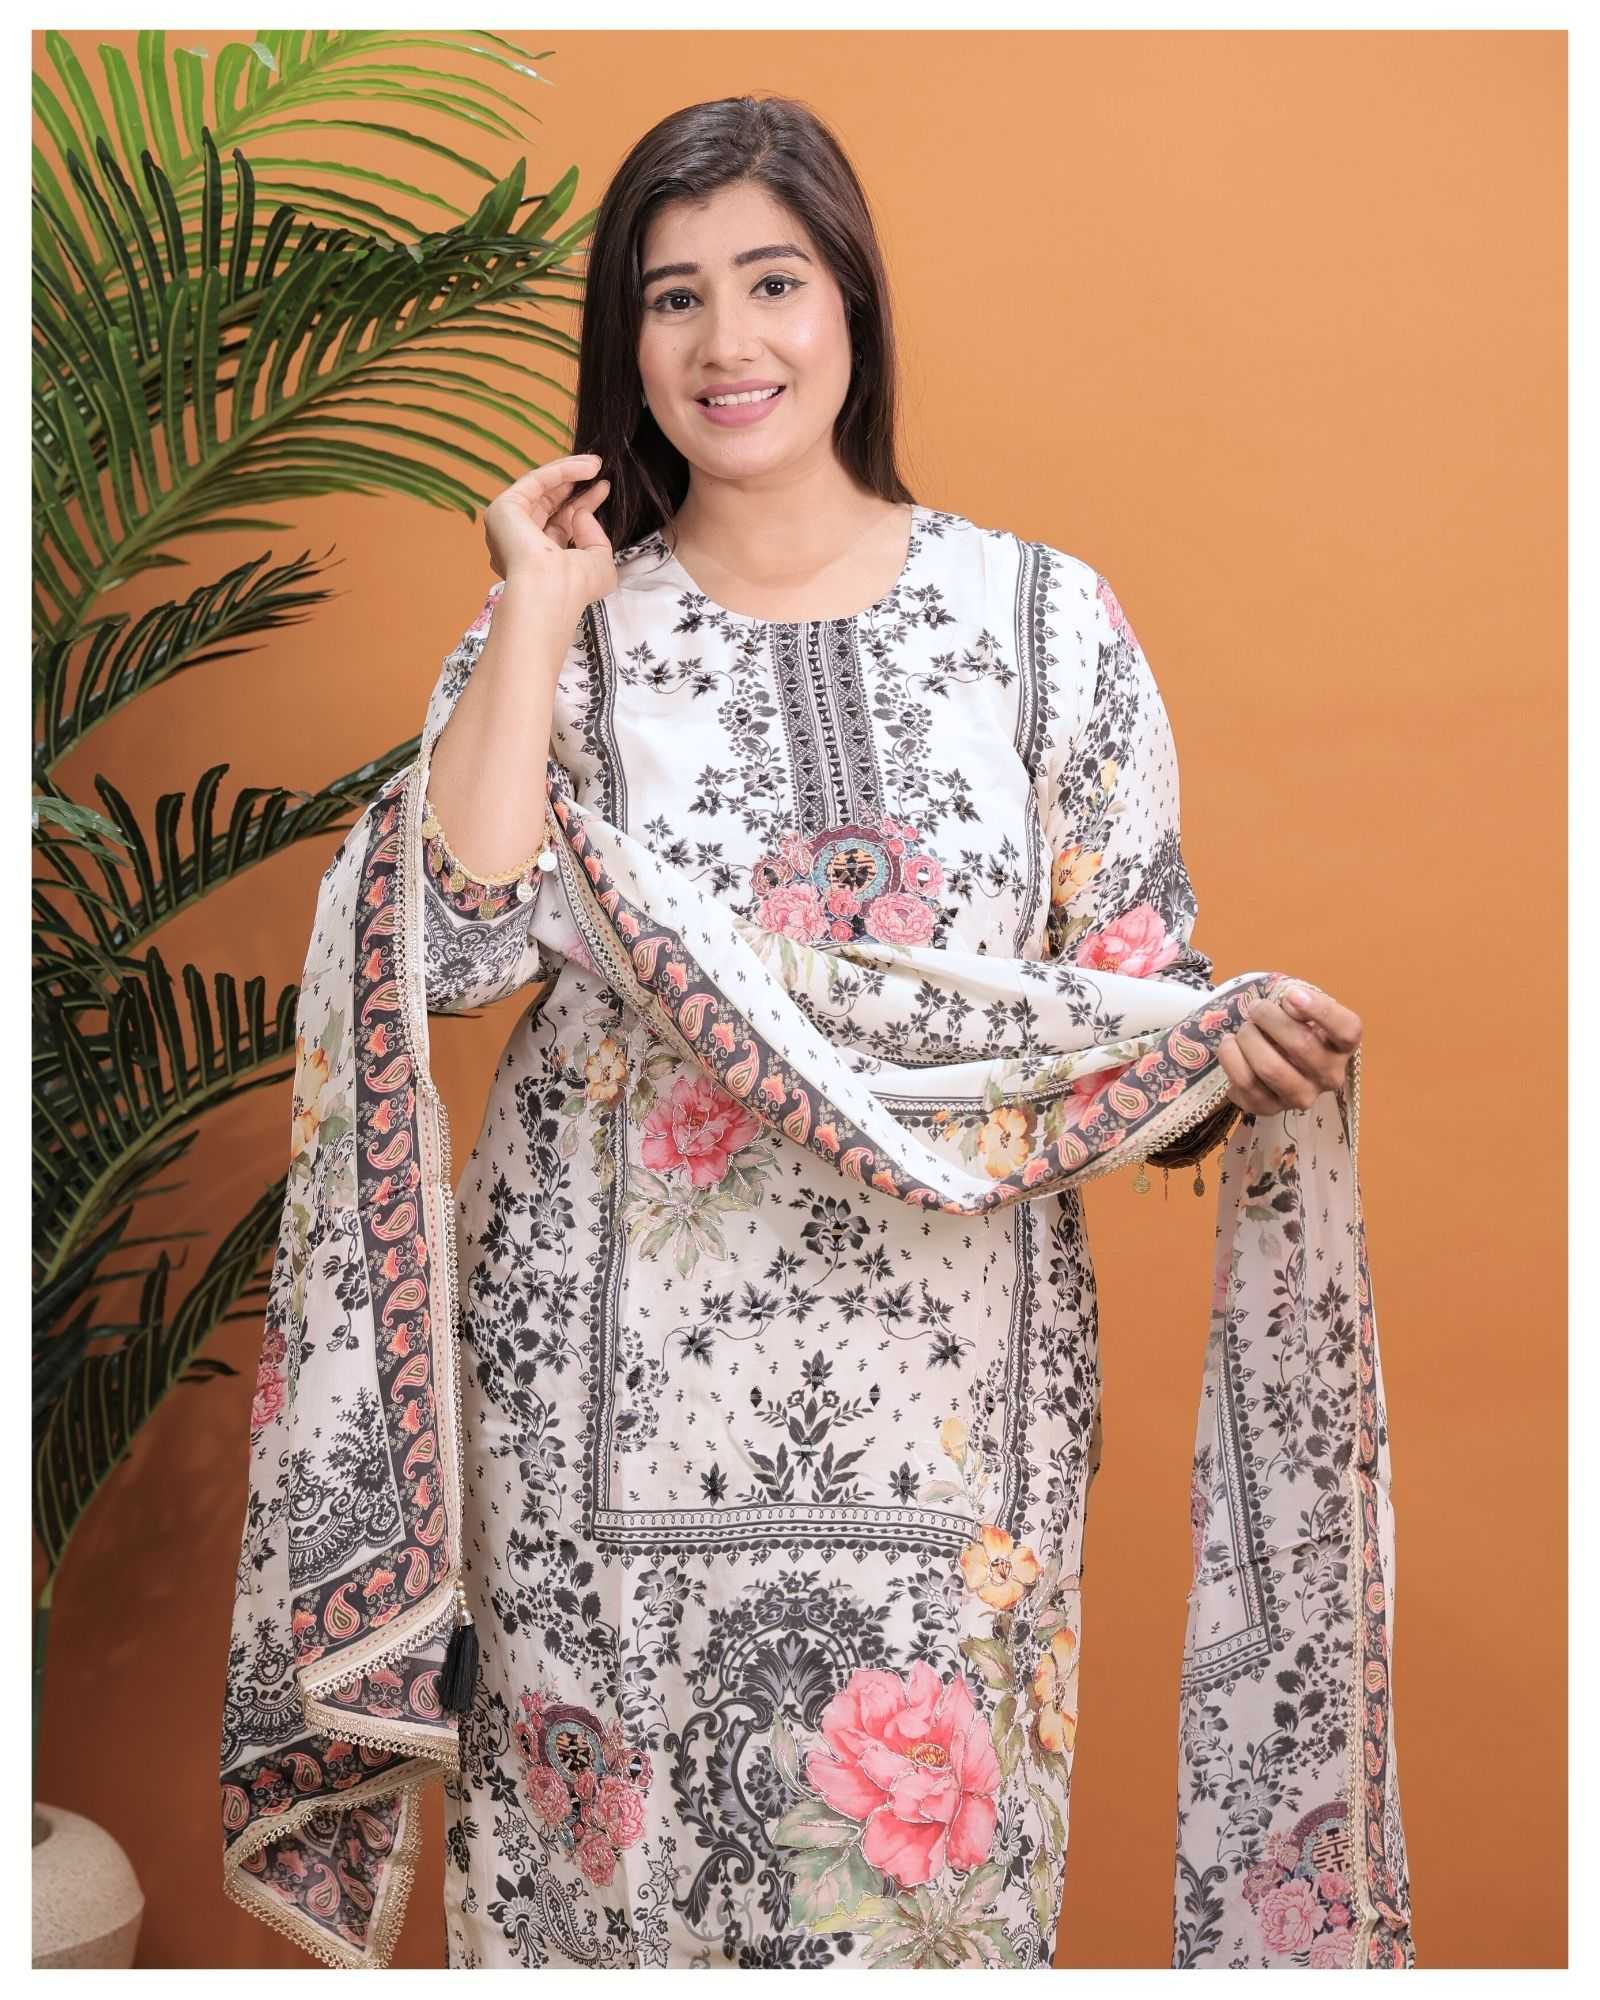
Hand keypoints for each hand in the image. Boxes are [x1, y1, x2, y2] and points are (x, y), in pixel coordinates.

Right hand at [482, 452, 615, 627]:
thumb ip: (596, 539)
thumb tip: (582, 512)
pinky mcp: (504, 508)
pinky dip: (561, 471)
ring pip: (540, 489)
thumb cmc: (575, 587)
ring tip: (595, 463)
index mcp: (540, 559)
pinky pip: (535, 482)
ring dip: (569, 472)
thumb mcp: (599, 564)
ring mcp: (510, 525)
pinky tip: (586, 467)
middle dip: (575, 486)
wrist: (549, 590)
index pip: (562, 523)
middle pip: (550, 504)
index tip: (603, 489)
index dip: (583, 504)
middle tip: (598, 470)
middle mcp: (521, 542)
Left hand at [1217, 984, 1361, 1116]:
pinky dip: (1230, 1056)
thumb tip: (1289, 1002)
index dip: (1320, 1010)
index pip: (1346, 1030)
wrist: (1270, 1058)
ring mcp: (1302, 1097)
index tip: (1291, 994)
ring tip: (1244, 1029)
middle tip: (1255, 1007)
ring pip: (1270, 1067)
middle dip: (1269, 1018)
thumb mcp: (1301, 1010)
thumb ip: (1299, 1002)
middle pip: (1301, 1045)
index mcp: (1343, 1047)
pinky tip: (1230, 1044)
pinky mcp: (1270, 1108)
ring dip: (1249, 1039)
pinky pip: (1245, 1082)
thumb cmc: (1290, 1028)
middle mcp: (1329, 1076)